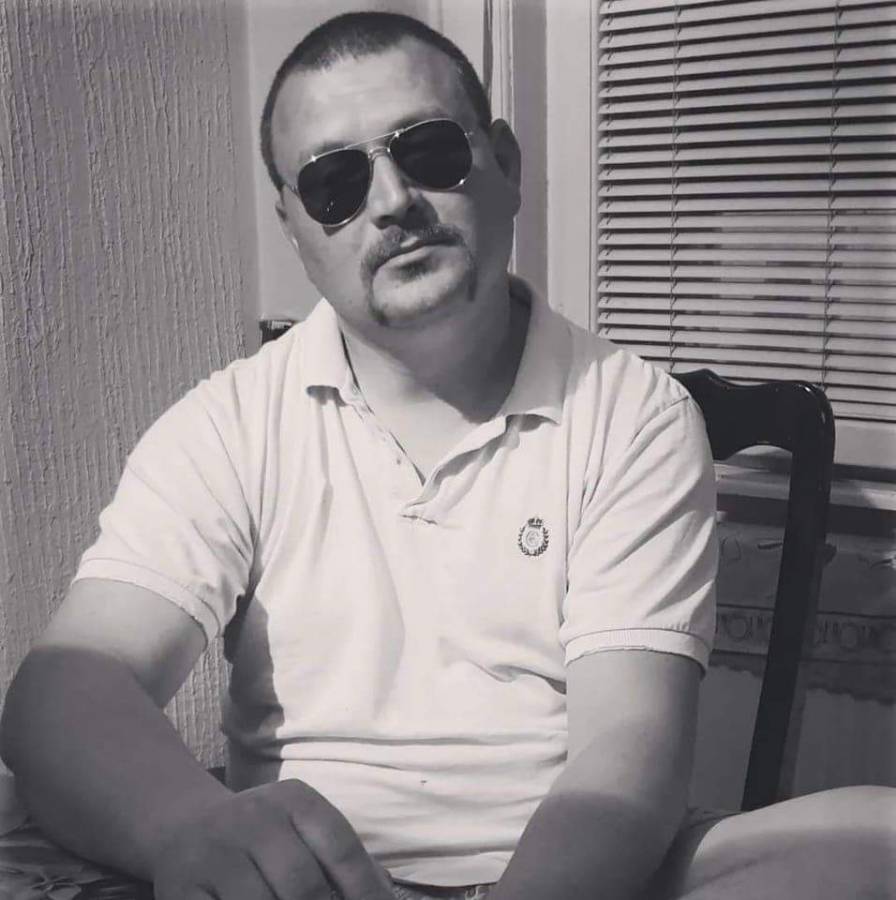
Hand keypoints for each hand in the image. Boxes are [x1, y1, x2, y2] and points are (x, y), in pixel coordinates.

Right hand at [151, 779, 394, 899]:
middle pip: (303, 886)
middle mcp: (254, 819)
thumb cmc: (261, 835)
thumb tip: (384, 892)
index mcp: (294, 800)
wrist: (182, 825)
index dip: (365, 889)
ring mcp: (215, 855)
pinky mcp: (181, 888)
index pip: (340, 847)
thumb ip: (342, 857)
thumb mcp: (301, 826)